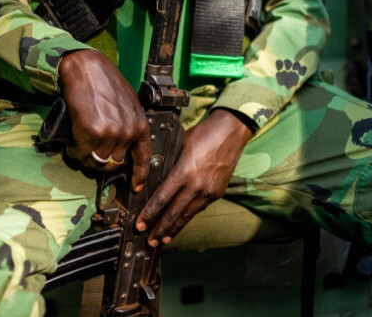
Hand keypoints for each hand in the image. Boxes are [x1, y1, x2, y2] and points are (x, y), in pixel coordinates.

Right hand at [58, 50, 150, 190]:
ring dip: (86, 156)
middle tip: (91, 151)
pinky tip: (72, 141)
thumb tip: (125, 147)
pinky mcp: (90, 132)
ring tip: (81, 144)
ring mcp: (109, 133)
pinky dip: (74, 151)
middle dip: (102, 160)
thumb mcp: (129, 104)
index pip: (143, 158)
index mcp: (140, 125)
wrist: (87, 69)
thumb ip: (130, 125)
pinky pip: (80, 154)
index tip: (136, 185)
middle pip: (114, 163)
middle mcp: (127, 132)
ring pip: (96, 161)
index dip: (139, 175)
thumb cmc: (106, 83)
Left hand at [135, 109, 252, 246]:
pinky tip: (180, 224)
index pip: (162, 199)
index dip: (149, 214)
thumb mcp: (179, 146)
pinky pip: (198, 208)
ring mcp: (208, 191)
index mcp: (184, 172)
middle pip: (174, 213)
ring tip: (163, 239)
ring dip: (173, 229)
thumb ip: (169, 165)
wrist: (231, 131)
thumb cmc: (203, 134)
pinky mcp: (217, 193)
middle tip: (149, 240)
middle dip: (159, 229)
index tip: (140, 224)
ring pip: (187, 215)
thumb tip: (155, 178)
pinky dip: (187, 218)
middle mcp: (197, 185)